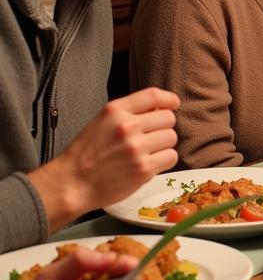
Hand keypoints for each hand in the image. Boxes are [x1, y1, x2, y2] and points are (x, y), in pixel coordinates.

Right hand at [29, 88, 179, 229]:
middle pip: (168, 118)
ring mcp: (136, 148)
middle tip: (150, 138)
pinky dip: (164, 161)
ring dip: (164, 145)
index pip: (154, 95)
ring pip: (171, 138)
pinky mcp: (143, 168)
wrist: (72, 184)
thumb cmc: (86, 154)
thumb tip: (160, 109)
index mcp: (115, 111)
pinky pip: (171, 157)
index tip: (174, 104)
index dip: (169, 99)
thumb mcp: (101, 122)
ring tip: (147, 152)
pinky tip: (149, 163)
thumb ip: (128, 113)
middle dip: (163, 127)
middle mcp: (127, 126)